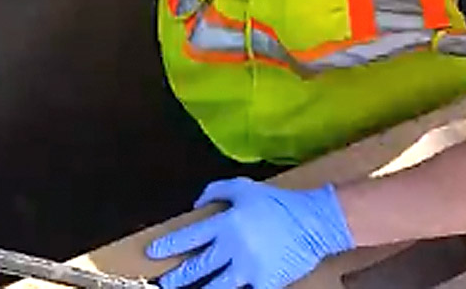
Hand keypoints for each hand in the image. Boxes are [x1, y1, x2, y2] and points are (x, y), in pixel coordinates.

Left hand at [146, 178, 353, 288]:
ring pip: (217, 286)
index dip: (168, 245)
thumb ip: (216, 191)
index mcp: (226, 223)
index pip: (189, 237)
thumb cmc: (277, 203)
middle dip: (178, 277)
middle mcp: (233, 247)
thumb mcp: (244, 187)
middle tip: (164, 283)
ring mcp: (249, 268)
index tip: (152, 252)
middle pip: (198, 266)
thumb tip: (195, 205)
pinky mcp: (265, 282)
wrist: (314, 221)